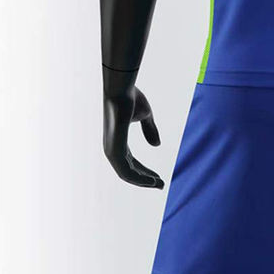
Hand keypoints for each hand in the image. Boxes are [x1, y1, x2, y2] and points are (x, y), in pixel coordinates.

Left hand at [102, 67, 163, 188]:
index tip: (159, 177)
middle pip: (130, 171)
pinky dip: (139, 178)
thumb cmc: (131, 97)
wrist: (121, 89)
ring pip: (127, 175)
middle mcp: (112, 149)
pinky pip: (125, 171)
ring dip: (144, 182)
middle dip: (145, 179)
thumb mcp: (146, 115)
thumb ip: (150, 130)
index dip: (146, 171)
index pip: (132, 163)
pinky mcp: (114, 150)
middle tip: (161, 185)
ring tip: (159, 185)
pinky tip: (151, 181)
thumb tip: (157, 146)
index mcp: (119, 141)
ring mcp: (111, 150)